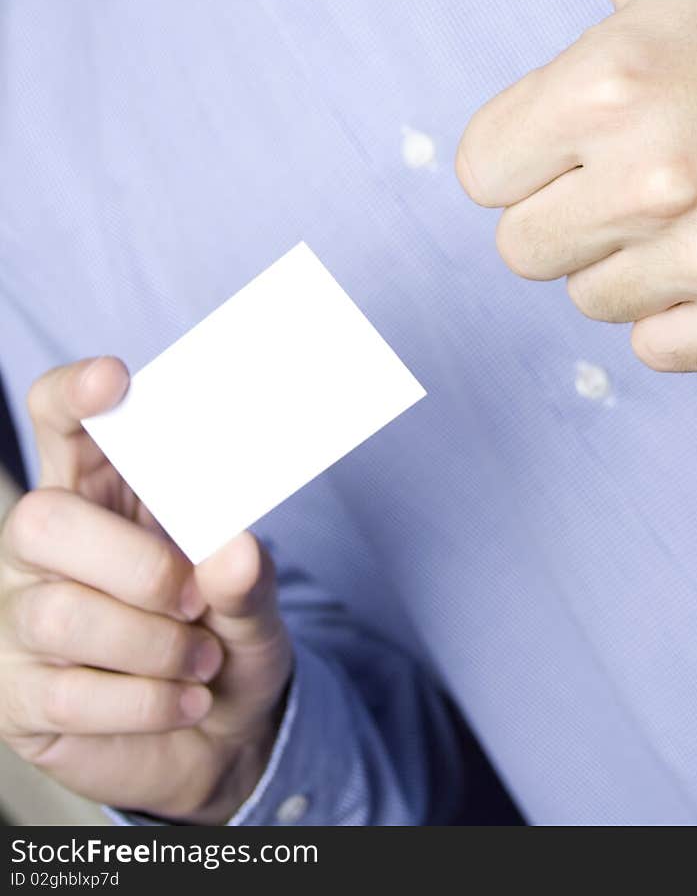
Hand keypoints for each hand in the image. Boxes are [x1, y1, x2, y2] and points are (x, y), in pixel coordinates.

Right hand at [0, 357, 292, 821]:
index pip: (60, 422)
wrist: (221, 736)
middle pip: (42, 519)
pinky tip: (179, 702)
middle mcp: (45, 546)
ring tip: (201, 662)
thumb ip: (248, 577)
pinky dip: (141, 703)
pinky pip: (64, 695)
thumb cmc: (225, 637)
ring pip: (59, 613)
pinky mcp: (17, 696)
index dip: (74, 394)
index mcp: (100, 492)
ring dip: (151, 645)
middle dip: (133, 562)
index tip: (115, 379)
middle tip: (194, 599)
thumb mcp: (255, 602)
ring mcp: (20, 620)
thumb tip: (237, 552)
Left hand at [457, 0, 696, 371]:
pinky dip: (683, 314)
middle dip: (568, 209)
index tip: (583, 130)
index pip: (479, 170)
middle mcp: (654, 173)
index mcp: (611, 80)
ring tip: (695, 205)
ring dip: (628, 261)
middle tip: (642, 168)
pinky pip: (653, 349)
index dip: (525, 150)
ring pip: (587, 299)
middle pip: (521, 246)